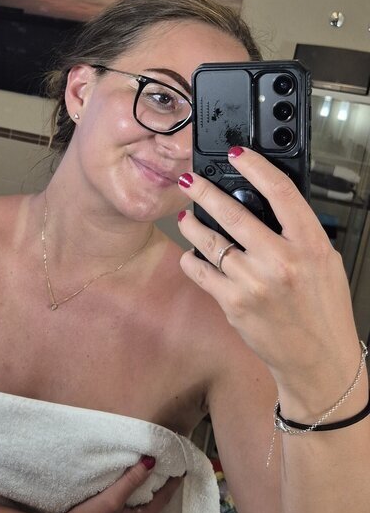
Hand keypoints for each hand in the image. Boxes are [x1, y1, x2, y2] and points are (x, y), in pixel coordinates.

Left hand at [177, 147, 359, 397]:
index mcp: (310, 244)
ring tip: (186, 217)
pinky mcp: (234, 303)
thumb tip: (267, 204)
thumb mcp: (325, 262)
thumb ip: (298, 233)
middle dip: (205, 192)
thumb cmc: (323, 309)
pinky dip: (192, 260)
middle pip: (234, 213)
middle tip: (190, 180)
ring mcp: (254, 282)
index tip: (237, 154)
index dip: (255, 166)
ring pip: (211, 242)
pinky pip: (202, 272)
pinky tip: (191, 253)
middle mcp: (281, 261)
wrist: (318, 357)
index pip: (281, 192)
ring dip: (193, 225)